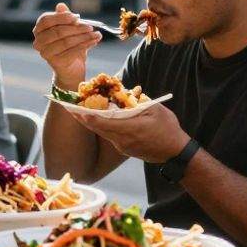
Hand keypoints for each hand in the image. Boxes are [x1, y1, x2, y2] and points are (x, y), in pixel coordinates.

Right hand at [33, 3, 100, 88]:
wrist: (71, 68)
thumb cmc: (68, 45)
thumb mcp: (68, 29)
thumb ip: (64, 17)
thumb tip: (60, 5)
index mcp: (39, 30)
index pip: (46, 20)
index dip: (62, 17)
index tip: (77, 17)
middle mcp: (38, 42)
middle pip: (58, 31)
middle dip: (76, 28)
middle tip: (90, 27)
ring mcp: (46, 53)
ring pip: (66, 42)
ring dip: (84, 37)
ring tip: (96, 34)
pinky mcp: (55, 62)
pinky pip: (72, 51)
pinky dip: (85, 45)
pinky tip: (94, 42)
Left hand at [68, 102, 187, 163]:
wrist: (175, 153)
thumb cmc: (168, 129)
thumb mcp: (155, 110)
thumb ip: (138, 102)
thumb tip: (125, 93)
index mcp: (130, 128)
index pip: (103, 123)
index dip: (87, 116)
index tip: (76, 110)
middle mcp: (123, 140)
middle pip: (98, 129)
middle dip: (83, 119)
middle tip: (71, 109)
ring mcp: (123, 146)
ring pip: (103, 133)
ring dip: (92, 123)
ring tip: (81, 112)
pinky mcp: (124, 149)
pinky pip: (110, 137)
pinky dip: (103, 128)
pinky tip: (98, 120)